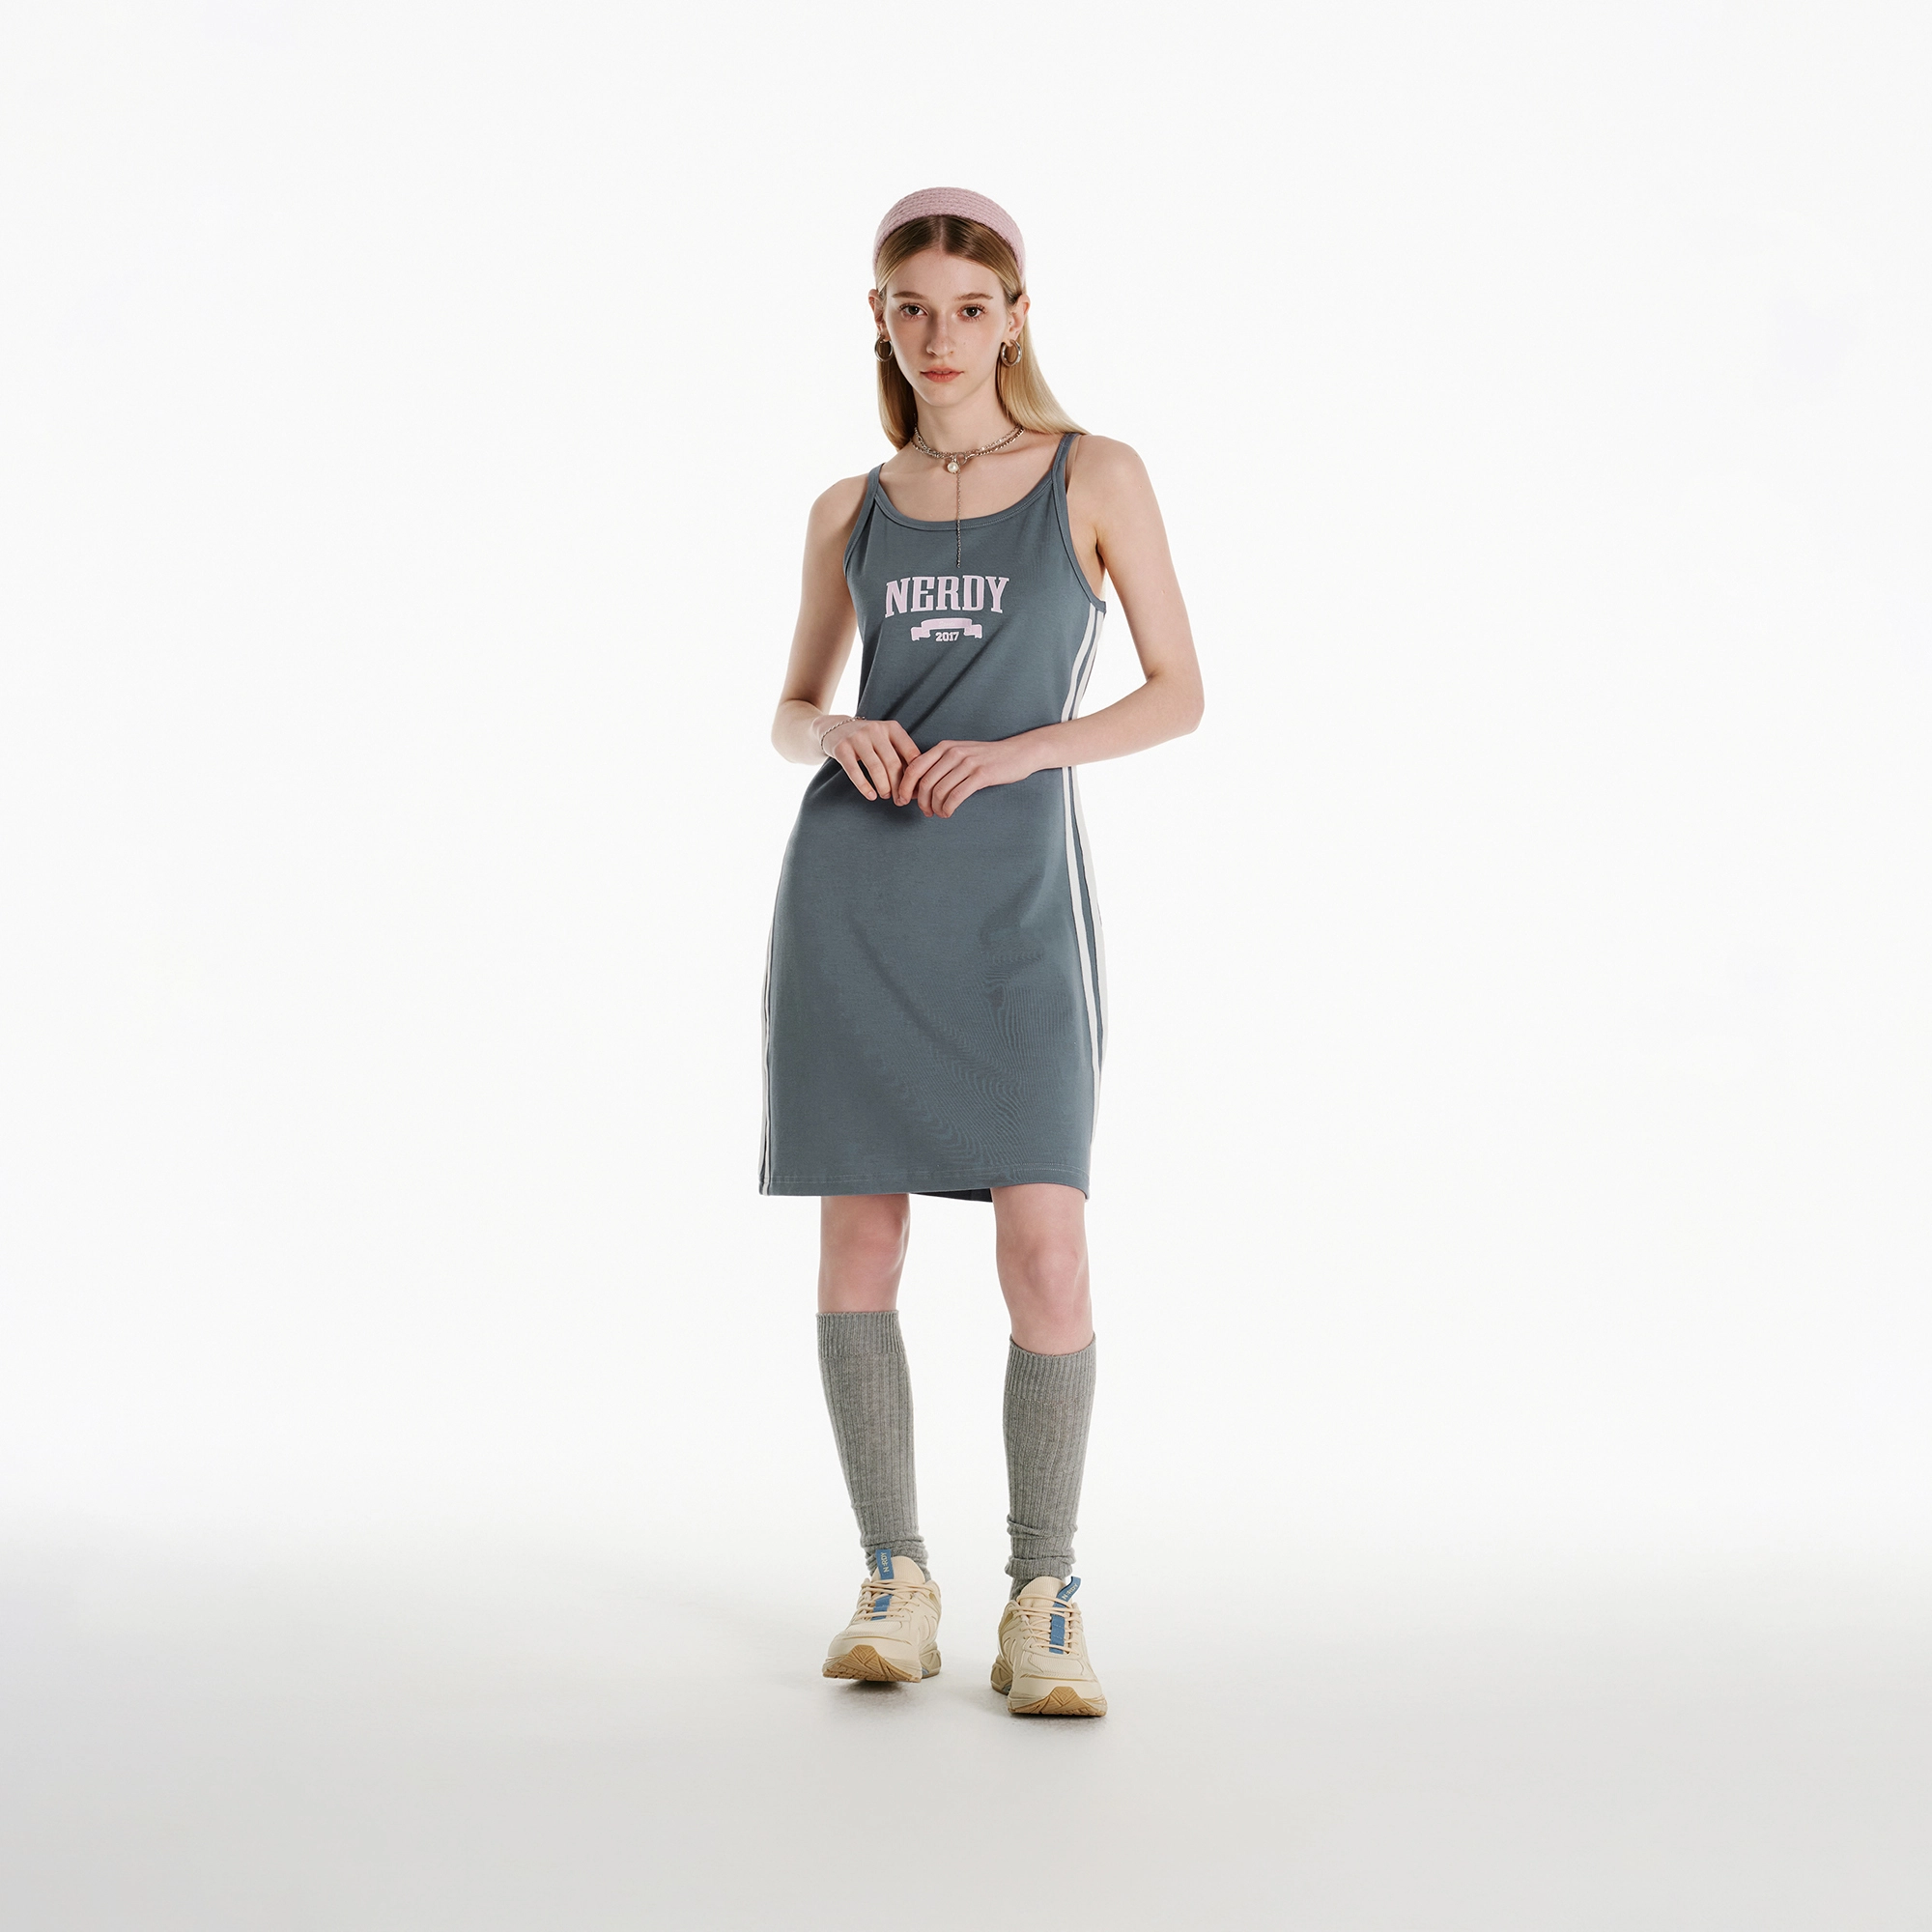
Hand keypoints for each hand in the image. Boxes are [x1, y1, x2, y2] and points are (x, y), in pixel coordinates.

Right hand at [822, 716, 922, 801]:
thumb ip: (901, 756)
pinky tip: (871, 796)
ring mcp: (857, 737)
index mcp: (892, 727)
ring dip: (884, 787)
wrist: (834, 728)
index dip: (915, 775)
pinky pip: (855, 771)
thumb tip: (917, 785)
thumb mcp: (887, 740)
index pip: (911, 753)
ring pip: (876, 768)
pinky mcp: (841, 748)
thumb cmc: (869, 740)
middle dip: (899, 786)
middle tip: (900, 800)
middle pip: (893, 763)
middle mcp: (875, 729)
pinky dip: (864, 787)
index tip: (914, 791)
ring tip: (886, 796)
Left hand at [894, 735, 1039, 817]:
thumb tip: (916, 786)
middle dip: (920, 802)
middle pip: (924, 783)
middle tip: (926, 812)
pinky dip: (947, 808)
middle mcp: (952, 753)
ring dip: (935, 808)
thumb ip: (939, 765)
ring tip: (939, 813)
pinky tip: (948, 813)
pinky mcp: (980, 775)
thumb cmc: (986, 758)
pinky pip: (955, 796)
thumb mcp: (959, 754)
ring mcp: (967, 763)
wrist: (1017, 753)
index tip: (902, 800)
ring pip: (939, 791)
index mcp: (943, 747)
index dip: (904, 787)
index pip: (914, 767)